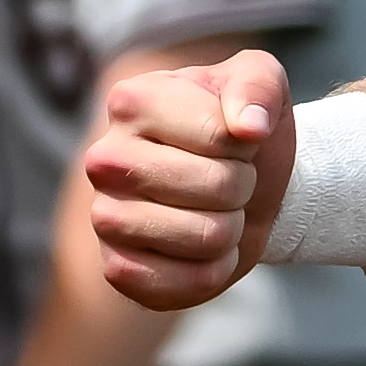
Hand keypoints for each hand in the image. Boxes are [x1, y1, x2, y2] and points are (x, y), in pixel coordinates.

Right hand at [85, 48, 292, 311]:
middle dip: (242, 186)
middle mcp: (105, 159)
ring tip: (215, 210)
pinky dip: (214, 270)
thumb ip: (258, 86)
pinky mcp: (116, 269)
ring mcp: (104, 217)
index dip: (246, 144)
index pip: (221, 136)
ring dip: (231, 229)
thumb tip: (250, 127)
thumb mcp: (261, 82)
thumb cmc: (241, 129)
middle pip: (217, 186)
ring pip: (206, 237)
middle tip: (228, 179)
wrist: (240, 186)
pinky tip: (201, 249)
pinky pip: (187, 283)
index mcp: (131, 101)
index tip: (233, 139)